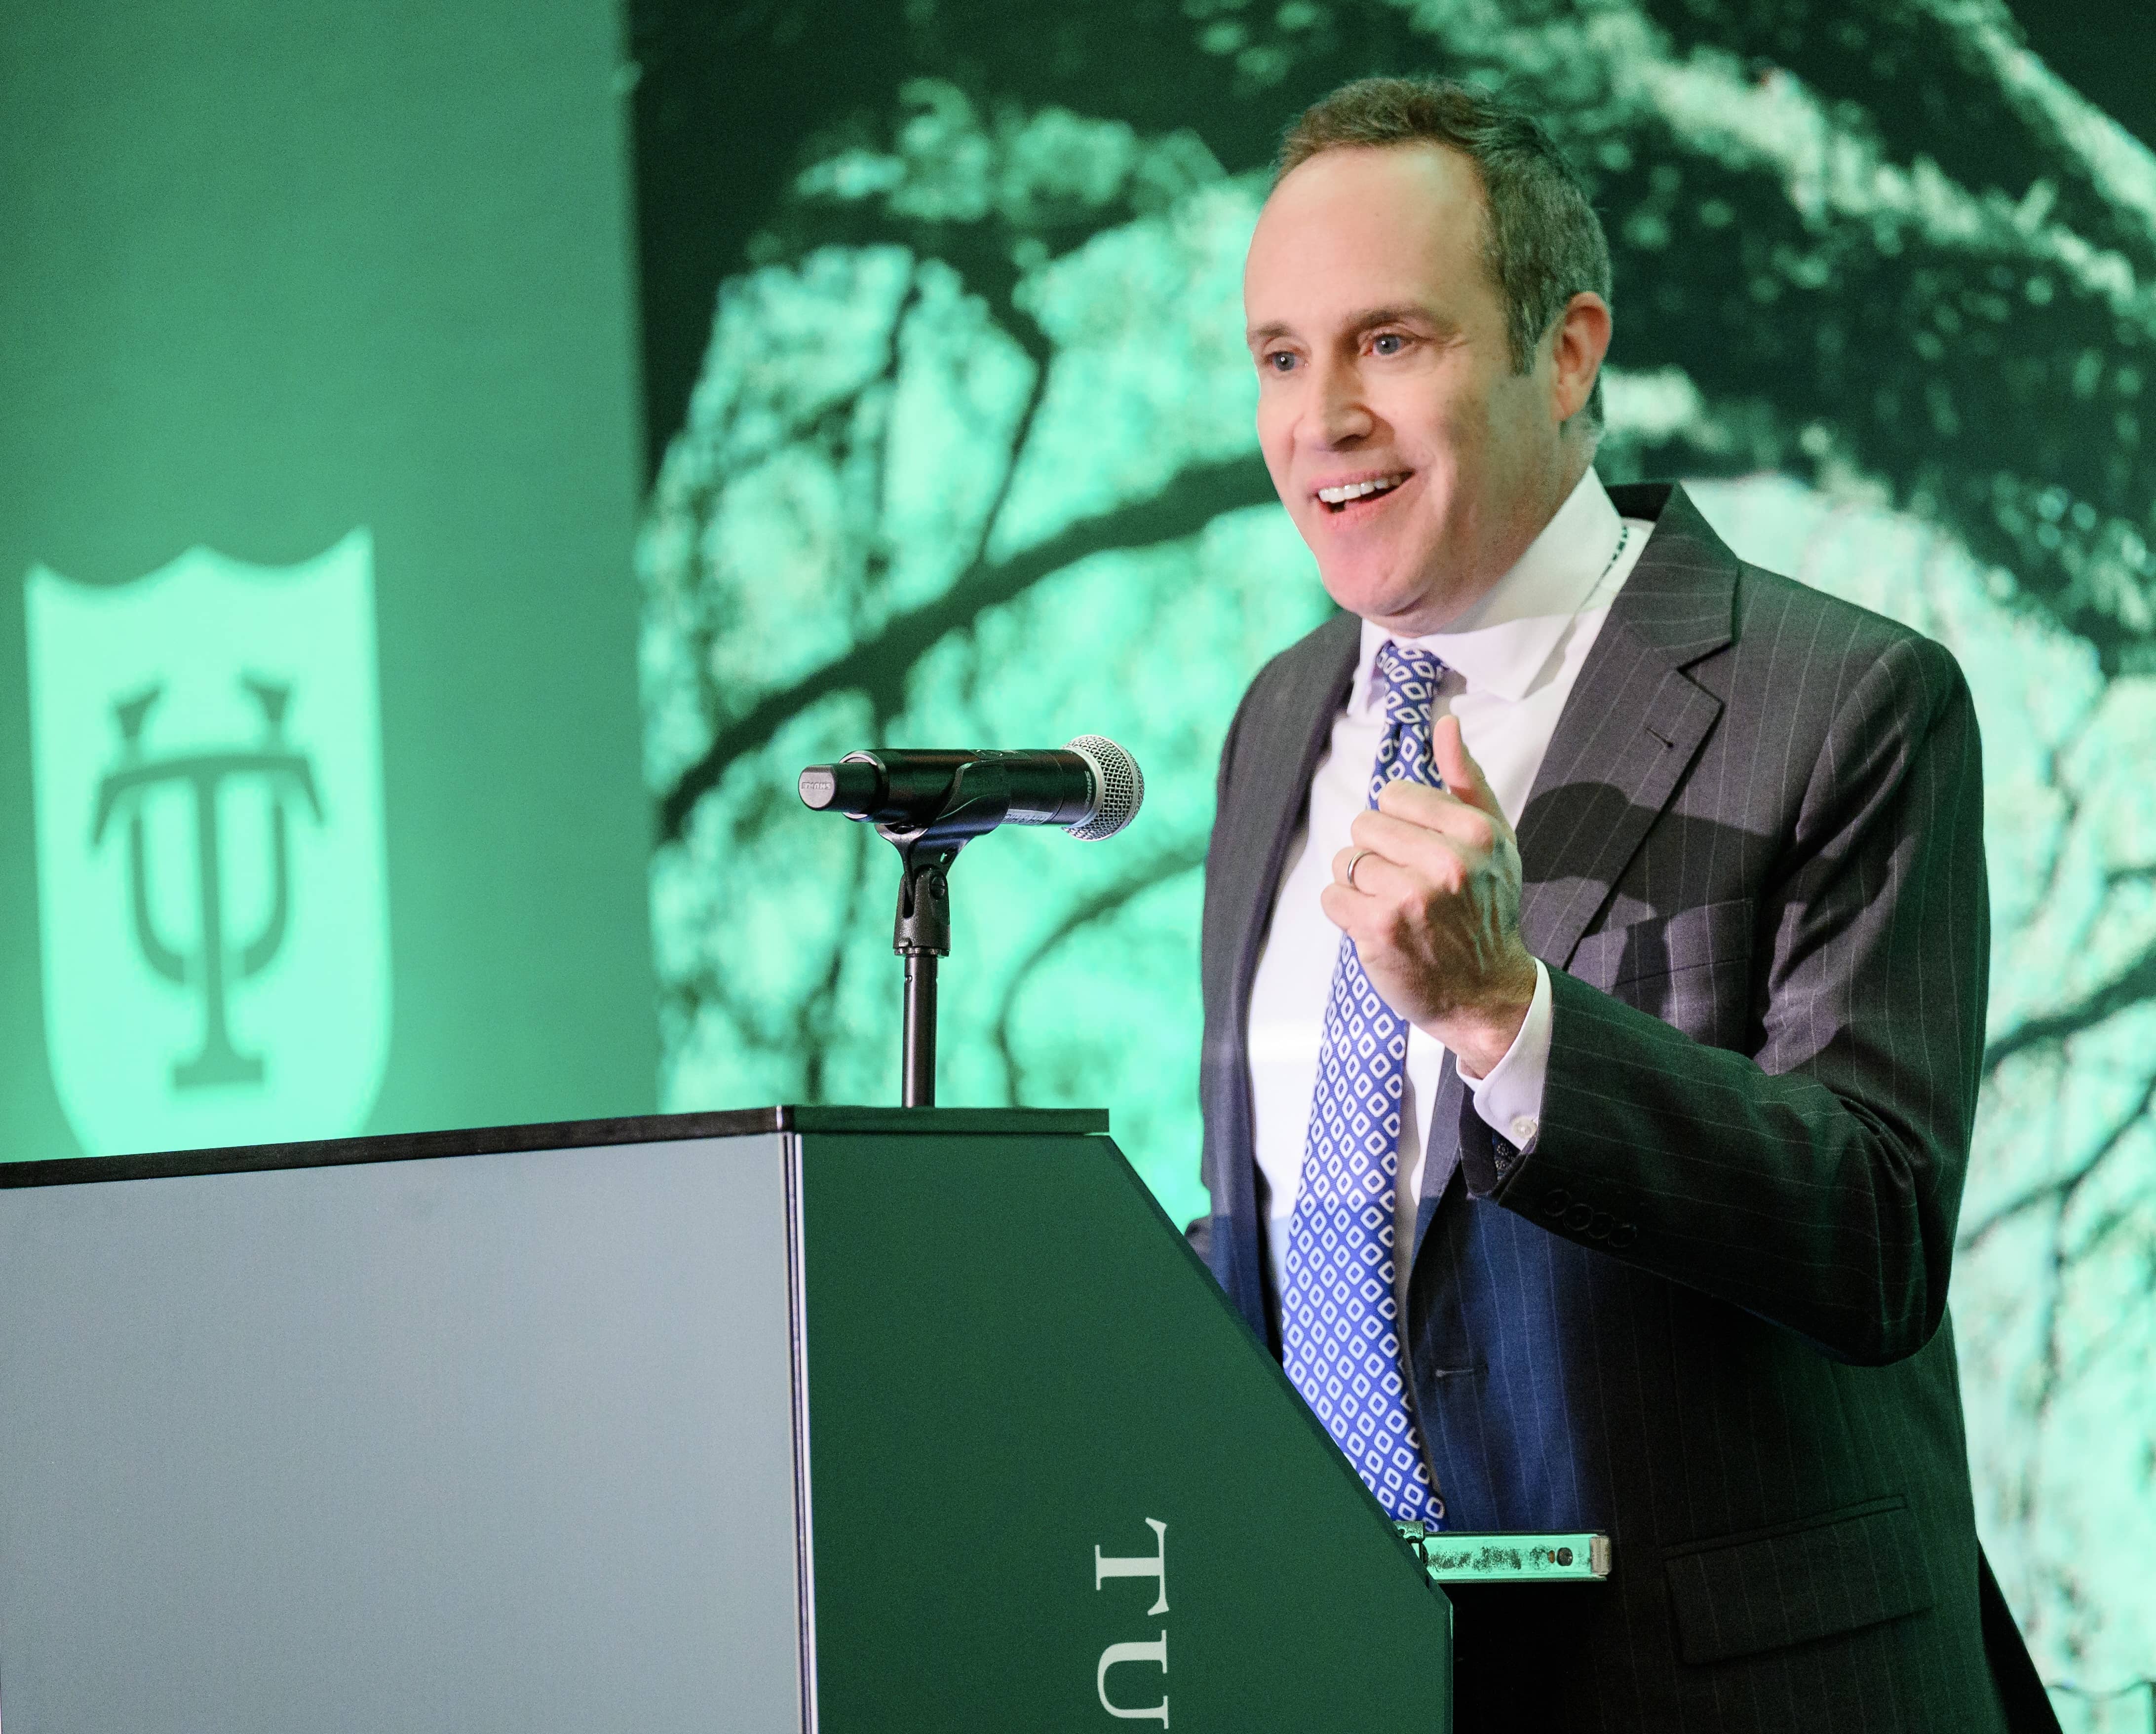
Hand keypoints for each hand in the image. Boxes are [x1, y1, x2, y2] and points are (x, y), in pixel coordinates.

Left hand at [1321, 715, 1538, 1077]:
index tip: (1420, 851)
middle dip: (1378, 853)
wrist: (1486, 993)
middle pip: (1364, 826)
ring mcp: (1409, 897)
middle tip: (1407, 885)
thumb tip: (1445, 722)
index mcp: (1474, 833)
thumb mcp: (1495, 841)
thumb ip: (1467, 780)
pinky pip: (1331, 897)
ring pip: (1346, 861)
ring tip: (1395, 909)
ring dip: (1360, 885)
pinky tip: (1377, 928)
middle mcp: (1445, 863)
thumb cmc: (1487, 912)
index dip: (1399, 823)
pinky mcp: (1378, 930)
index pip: (1395, 795)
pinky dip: (1345, 913)